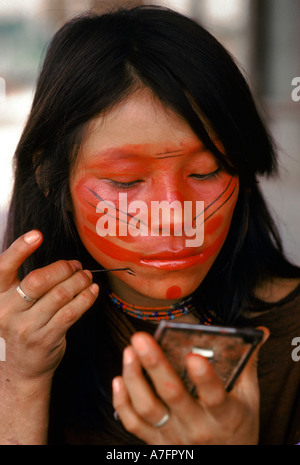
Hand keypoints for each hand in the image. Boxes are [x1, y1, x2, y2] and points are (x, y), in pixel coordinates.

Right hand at [0, 230, 98, 383]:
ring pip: (59, 294)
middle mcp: (6, 311)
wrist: (20, 370)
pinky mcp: (46, 338)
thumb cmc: (20, 330)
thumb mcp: (11, 307)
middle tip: (76, 265)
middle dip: (62, 268)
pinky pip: (71, 312)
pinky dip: (86, 298)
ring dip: (79, 281)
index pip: (3, 268)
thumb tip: (62, 264)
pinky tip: (92, 291)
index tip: (37, 235)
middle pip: (38, 279)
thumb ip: (24, 285)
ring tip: (87, 276)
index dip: (20, 249)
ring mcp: (26, 327)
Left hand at [112, 329, 268, 444]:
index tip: (194, 356)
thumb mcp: (249, 399)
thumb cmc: (238, 426)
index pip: (214, 396)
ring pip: (148, 409)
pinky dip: (122, 403)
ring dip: (134, 379)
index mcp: (224, 415)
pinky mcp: (157, 442)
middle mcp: (197, 427)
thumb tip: (258, 333)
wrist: (227, 464)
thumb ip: (248, 364)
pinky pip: (134, 425)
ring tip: (128, 352)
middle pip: (172, 396)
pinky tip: (118, 379)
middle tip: (141, 339)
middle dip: (154, 365)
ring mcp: (174, 437)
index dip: (204, 378)